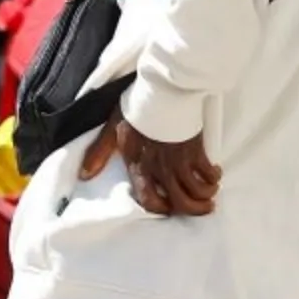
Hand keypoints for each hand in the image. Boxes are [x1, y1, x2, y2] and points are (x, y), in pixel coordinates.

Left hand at [78, 108, 221, 215]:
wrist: (164, 89)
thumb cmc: (138, 106)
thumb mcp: (113, 128)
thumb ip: (99, 153)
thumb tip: (84, 175)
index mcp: (139, 164)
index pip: (148, 199)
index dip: (160, 209)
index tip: (168, 208)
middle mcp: (160, 168)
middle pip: (179, 202)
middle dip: (193, 209)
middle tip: (201, 206)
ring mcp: (179, 160)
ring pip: (197, 191)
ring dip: (205, 196)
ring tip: (209, 193)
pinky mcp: (196, 150)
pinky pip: (208, 173)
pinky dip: (213, 177)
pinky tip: (213, 173)